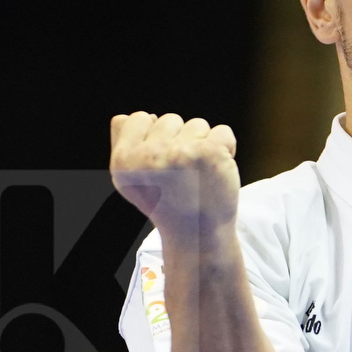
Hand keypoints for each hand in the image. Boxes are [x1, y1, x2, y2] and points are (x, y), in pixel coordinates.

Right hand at [110, 112, 241, 242]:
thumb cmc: (165, 203)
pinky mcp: (209, 153)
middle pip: (169, 119)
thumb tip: (135, 116)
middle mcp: (149, 156)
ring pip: (197, 124)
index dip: (154, 135)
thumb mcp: (130, 179)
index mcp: (124, 160)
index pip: (138, 118)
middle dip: (179, 140)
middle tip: (182, 174)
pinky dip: (226, 148)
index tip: (163, 162)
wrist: (197, 235)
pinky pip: (223, 132)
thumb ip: (124, 143)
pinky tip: (217, 170)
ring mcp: (180, 153)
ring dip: (203, 144)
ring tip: (198, 174)